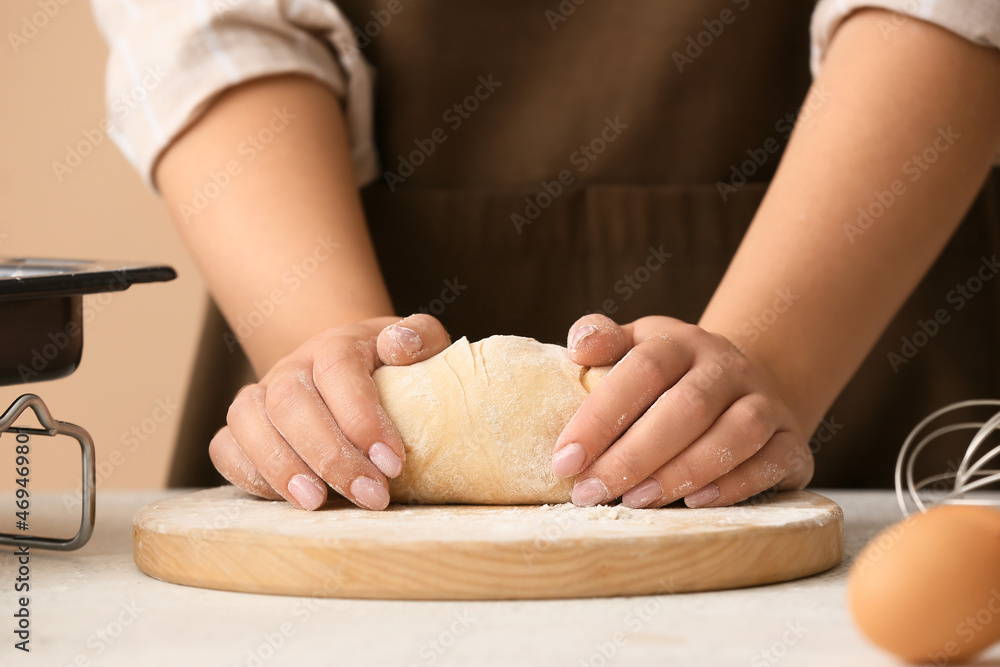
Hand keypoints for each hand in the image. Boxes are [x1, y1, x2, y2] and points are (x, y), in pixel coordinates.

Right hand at [208, 314, 450, 509]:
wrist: (349, 371)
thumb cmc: (391, 367)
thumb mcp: (418, 345)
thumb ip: (420, 337)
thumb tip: (400, 346)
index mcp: (336, 344)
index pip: (339, 370)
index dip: (362, 417)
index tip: (393, 463)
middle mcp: (292, 367)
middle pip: (291, 401)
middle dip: (330, 454)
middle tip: (370, 495)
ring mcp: (261, 395)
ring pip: (248, 421)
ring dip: (280, 466)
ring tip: (317, 503)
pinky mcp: (241, 428)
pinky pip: (225, 447)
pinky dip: (249, 475)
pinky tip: (288, 500)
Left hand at [552, 314, 812, 507]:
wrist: (745, 387)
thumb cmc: (671, 377)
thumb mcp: (636, 347)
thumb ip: (603, 341)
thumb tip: (578, 346)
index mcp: (681, 342)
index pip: (642, 370)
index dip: (601, 415)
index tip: (564, 460)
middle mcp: (728, 368)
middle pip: (687, 406)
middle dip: (633, 454)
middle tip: (590, 492)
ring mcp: (766, 403)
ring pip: (735, 433)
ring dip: (682, 471)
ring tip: (635, 502)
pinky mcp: (791, 444)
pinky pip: (772, 462)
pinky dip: (734, 485)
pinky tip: (695, 504)